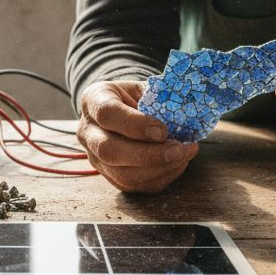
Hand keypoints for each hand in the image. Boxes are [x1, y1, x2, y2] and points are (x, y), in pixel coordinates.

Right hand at [76, 80, 198, 192]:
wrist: (126, 111)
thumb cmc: (138, 97)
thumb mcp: (145, 88)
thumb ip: (160, 98)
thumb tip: (187, 110)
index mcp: (93, 101)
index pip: (107, 114)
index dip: (135, 124)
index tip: (162, 130)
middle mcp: (87, 132)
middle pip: (109, 150)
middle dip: (149, 155)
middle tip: (178, 149)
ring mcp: (96, 158)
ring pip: (123, 175)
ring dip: (159, 169)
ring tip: (184, 155)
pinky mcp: (111, 177)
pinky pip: (136, 186)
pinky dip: (162, 177)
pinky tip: (178, 163)